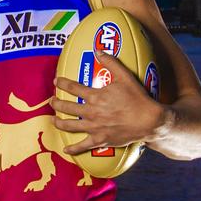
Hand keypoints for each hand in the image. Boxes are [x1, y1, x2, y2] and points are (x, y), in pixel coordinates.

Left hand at [51, 52, 166, 154]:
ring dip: (59, 122)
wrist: (150, 120)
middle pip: (67, 107)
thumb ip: (111, 62)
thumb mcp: (125, 77)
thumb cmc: (138, 98)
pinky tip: (66, 150)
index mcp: (95, 97)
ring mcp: (94, 127)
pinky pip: (83, 145)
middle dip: (56, 103)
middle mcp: (91, 112)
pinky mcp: (100, 140)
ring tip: (53, 120)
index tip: (56, 81)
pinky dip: (74, 148)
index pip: (73, 87)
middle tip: (51, 101)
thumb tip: (98, 50)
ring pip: (70, 125)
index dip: (62, 83)